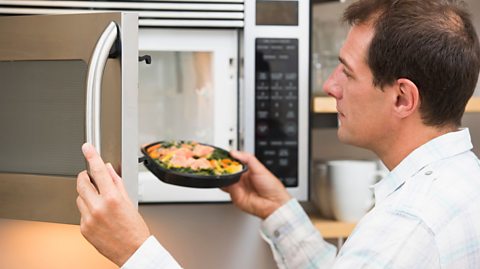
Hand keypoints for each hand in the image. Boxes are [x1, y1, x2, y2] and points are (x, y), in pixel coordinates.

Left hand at [76, 143, 149, 265]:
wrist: (132, 251)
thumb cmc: (135, 229)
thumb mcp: (129, 201)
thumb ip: (116, 183)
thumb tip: (108, 170)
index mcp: (112, 199)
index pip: (99, 171)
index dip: (92, 157)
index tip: (87, 148)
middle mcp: (98, 208)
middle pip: (82, 182)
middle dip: (85, 176)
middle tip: (90, 176)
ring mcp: (89, 218)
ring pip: (79, 197)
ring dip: (87, 195)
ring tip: (100, 202)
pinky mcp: (83, 228)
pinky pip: (81, 212)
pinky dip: (88, 210)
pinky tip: (99, 216)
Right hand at [222, 151, 291, 218]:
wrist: (273, 203)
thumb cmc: (271, 186)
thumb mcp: (260, 168)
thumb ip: (247, 158)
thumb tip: (234, 153)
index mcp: (248, 170)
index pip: (234, 162)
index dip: (229, 158)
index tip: (223, 154)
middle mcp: (241, 178)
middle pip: (227, 170)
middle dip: (223, 166)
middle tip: (220, 162)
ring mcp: (237, 187)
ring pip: (224, 178)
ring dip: (221, 174)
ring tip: (221, 170)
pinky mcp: (234, 195)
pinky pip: (225, 188)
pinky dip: (222, 183)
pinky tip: (224, 179)